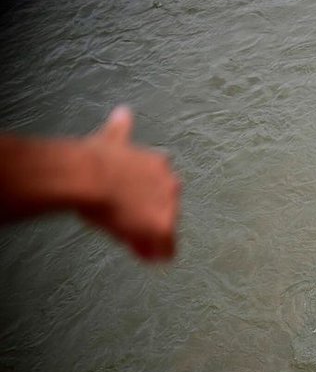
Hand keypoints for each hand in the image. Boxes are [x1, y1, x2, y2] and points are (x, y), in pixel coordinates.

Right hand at [80, 107, 180, 260]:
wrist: (88, 176)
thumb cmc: (93, 160)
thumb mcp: (110, 138)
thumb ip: (120, 129)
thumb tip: (123, 112)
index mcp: (159, 163)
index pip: (161, 186)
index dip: (145, 201)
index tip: (132, 208)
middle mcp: (171, 184)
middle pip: (166, 210)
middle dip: (148, 220)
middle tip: (127, 227)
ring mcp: (169, 206)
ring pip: (165, 231)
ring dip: (150, 239)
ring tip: (134, 244)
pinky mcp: (163, 227)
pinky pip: (165, 249)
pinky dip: (155, 255)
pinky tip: (146, 258)